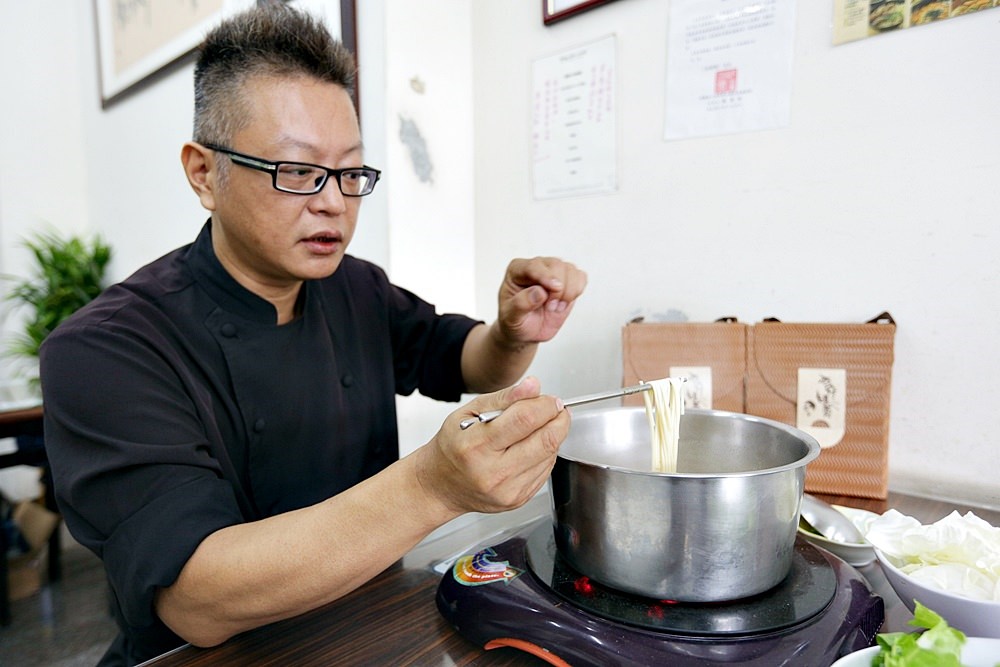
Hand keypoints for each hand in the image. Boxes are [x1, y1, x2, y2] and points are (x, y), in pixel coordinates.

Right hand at [415, 377, 569, 514]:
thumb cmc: (452, 447)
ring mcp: (508, 490)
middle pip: (545, 440)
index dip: (545, 405)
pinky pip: (546, 471)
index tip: (550, 399)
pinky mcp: (518, 499)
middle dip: (558, 419)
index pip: (525, 419)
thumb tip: (533, 386)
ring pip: (550, 456)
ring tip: (537, 428)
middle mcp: (493, 472)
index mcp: (476, 446)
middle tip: (555, 410)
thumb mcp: (468, 412)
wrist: (440, 486)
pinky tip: (530, 448)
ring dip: (552, 436)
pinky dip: (545, 454)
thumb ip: (504, 397)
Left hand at [496, 257, 586, 344]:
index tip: (555, 288)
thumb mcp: (511, 317)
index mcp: (517, 270)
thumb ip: (521, 304)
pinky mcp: (567, 280)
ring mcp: (553, 272)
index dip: (546, 276)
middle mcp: (536, 266)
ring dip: (568, 292)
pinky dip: (577, 291)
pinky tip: (565, 302)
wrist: (526, 330)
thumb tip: (539, 292)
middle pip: (556, 265)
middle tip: (551, 308)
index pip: (533, 266)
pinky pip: (580, 277)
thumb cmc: (515, 320)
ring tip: (556, 307)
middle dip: (558, 290)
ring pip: (570, 270)